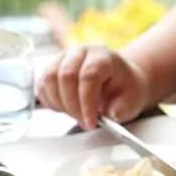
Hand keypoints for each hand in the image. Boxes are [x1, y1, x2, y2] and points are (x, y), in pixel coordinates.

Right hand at [35, 45, 149, 128]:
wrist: (118, 80)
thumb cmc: (124, 88)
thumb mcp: (132, 100)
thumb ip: (122, 108)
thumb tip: (110, 114)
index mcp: (103, 57)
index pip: (89, 75)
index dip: (87, 102)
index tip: (91, 122)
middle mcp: (81, 53)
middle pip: (66, 75)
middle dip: (73, 106)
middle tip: (83, 121)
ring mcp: (63, 58)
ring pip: (49, 79)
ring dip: (60, 104)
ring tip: (75, 115)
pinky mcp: (51, 69)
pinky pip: (42, 86)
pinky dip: (51, 102)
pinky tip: (65, 108)